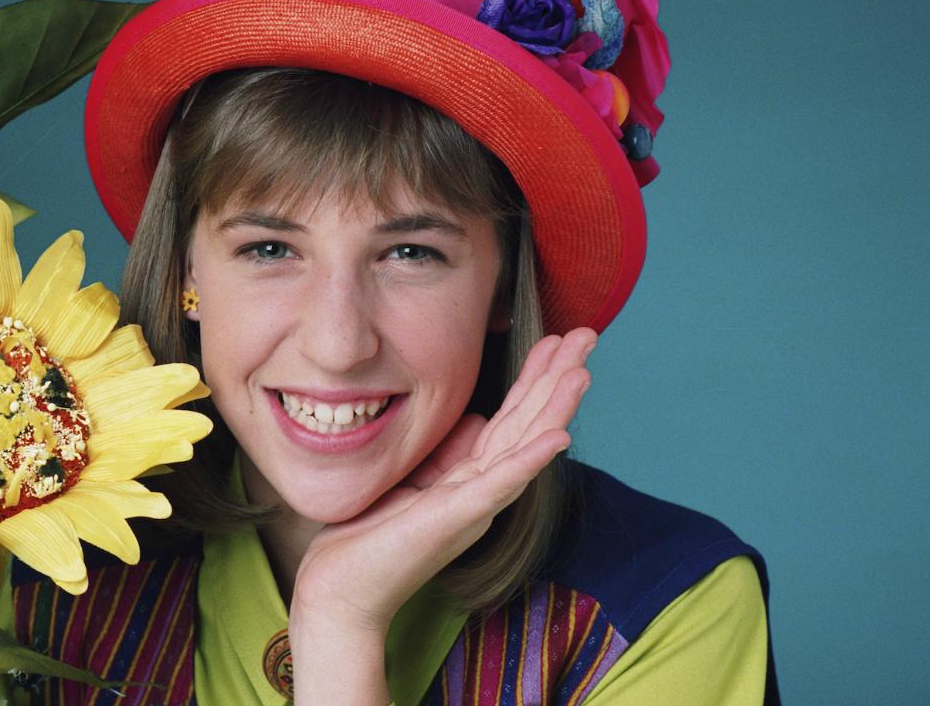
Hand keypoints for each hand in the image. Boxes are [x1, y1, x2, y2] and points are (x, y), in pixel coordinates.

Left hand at [287, 329, 595, 702]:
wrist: (340, 595)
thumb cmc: (368, 541)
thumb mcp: (411, 479)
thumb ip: (446, 453)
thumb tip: (476, 419)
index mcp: (468, 480)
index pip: (511, 420)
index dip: (535, 379)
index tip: (558, 340)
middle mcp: (480, 492)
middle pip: (528, 424)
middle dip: (557, 378)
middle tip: (588, 334)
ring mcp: (471, 506)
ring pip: (524, 446)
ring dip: (555, 408)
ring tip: (583, 371)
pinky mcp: (454, 519)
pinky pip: (498, 483)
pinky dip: (529, 459)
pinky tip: (558, 435)